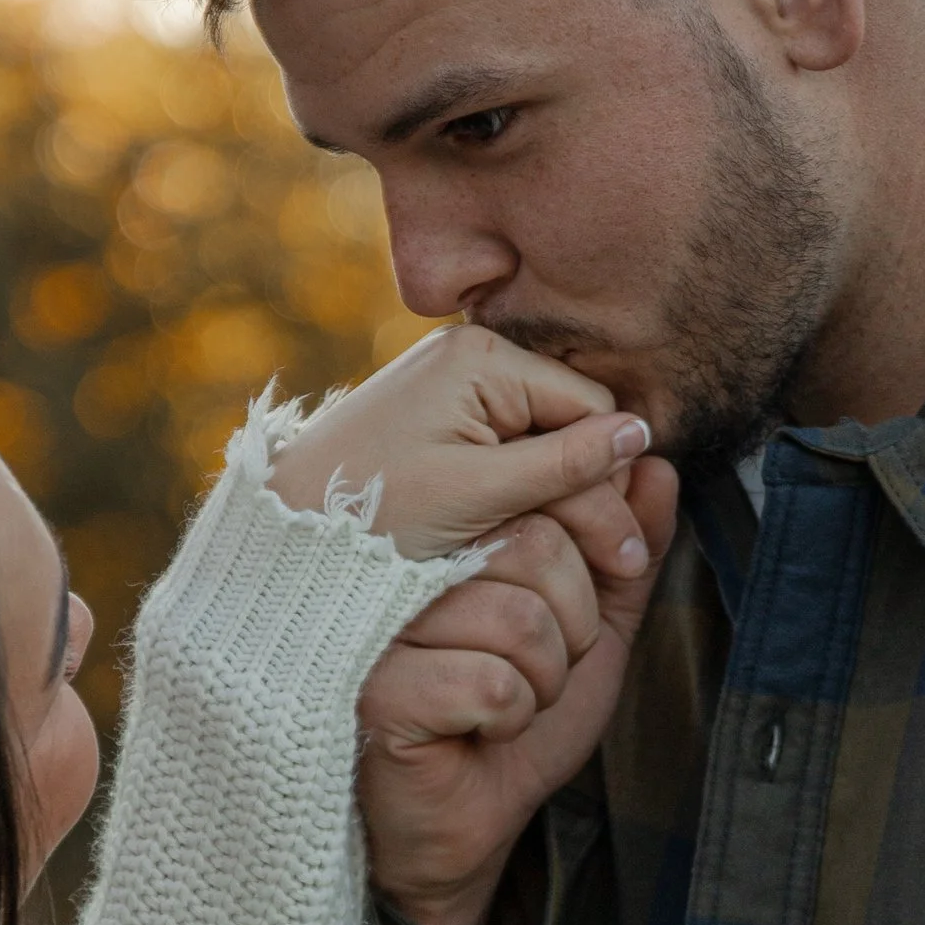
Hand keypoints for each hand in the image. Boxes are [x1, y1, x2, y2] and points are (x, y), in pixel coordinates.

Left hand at [265, 321, 654, 564]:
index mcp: (482, 358)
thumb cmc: (372, 514)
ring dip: (558, 499)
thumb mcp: (476, 494)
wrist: (283, 531)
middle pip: (571, 422)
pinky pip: (508, 451)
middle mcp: (472, 356)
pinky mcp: (441, 419)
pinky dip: (522, 495)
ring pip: (544, 442)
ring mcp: (455, 386)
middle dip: (591, 492)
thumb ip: (561, 463)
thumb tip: (641, 435)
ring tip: (576, 564)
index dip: (610, 477)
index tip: (624, 550)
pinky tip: (521, 540)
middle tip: (620, 568)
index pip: (590, 407)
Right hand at [357, 456, 679, 924]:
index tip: (606, 582)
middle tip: (540, 668)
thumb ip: (627, 553)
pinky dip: (508, 719)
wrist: (465, 819)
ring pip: (519, 619)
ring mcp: (386, 624)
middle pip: (536, 547)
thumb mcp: (594, 627)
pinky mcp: (380, 689)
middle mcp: (411, 563)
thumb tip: (658, 469)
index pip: (547, 487)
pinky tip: (477, 731)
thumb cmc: (516, 718)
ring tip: (506, 701)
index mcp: (458, 533)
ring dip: (542, 681)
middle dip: (572, 627)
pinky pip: (490, 683)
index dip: (602, 534)